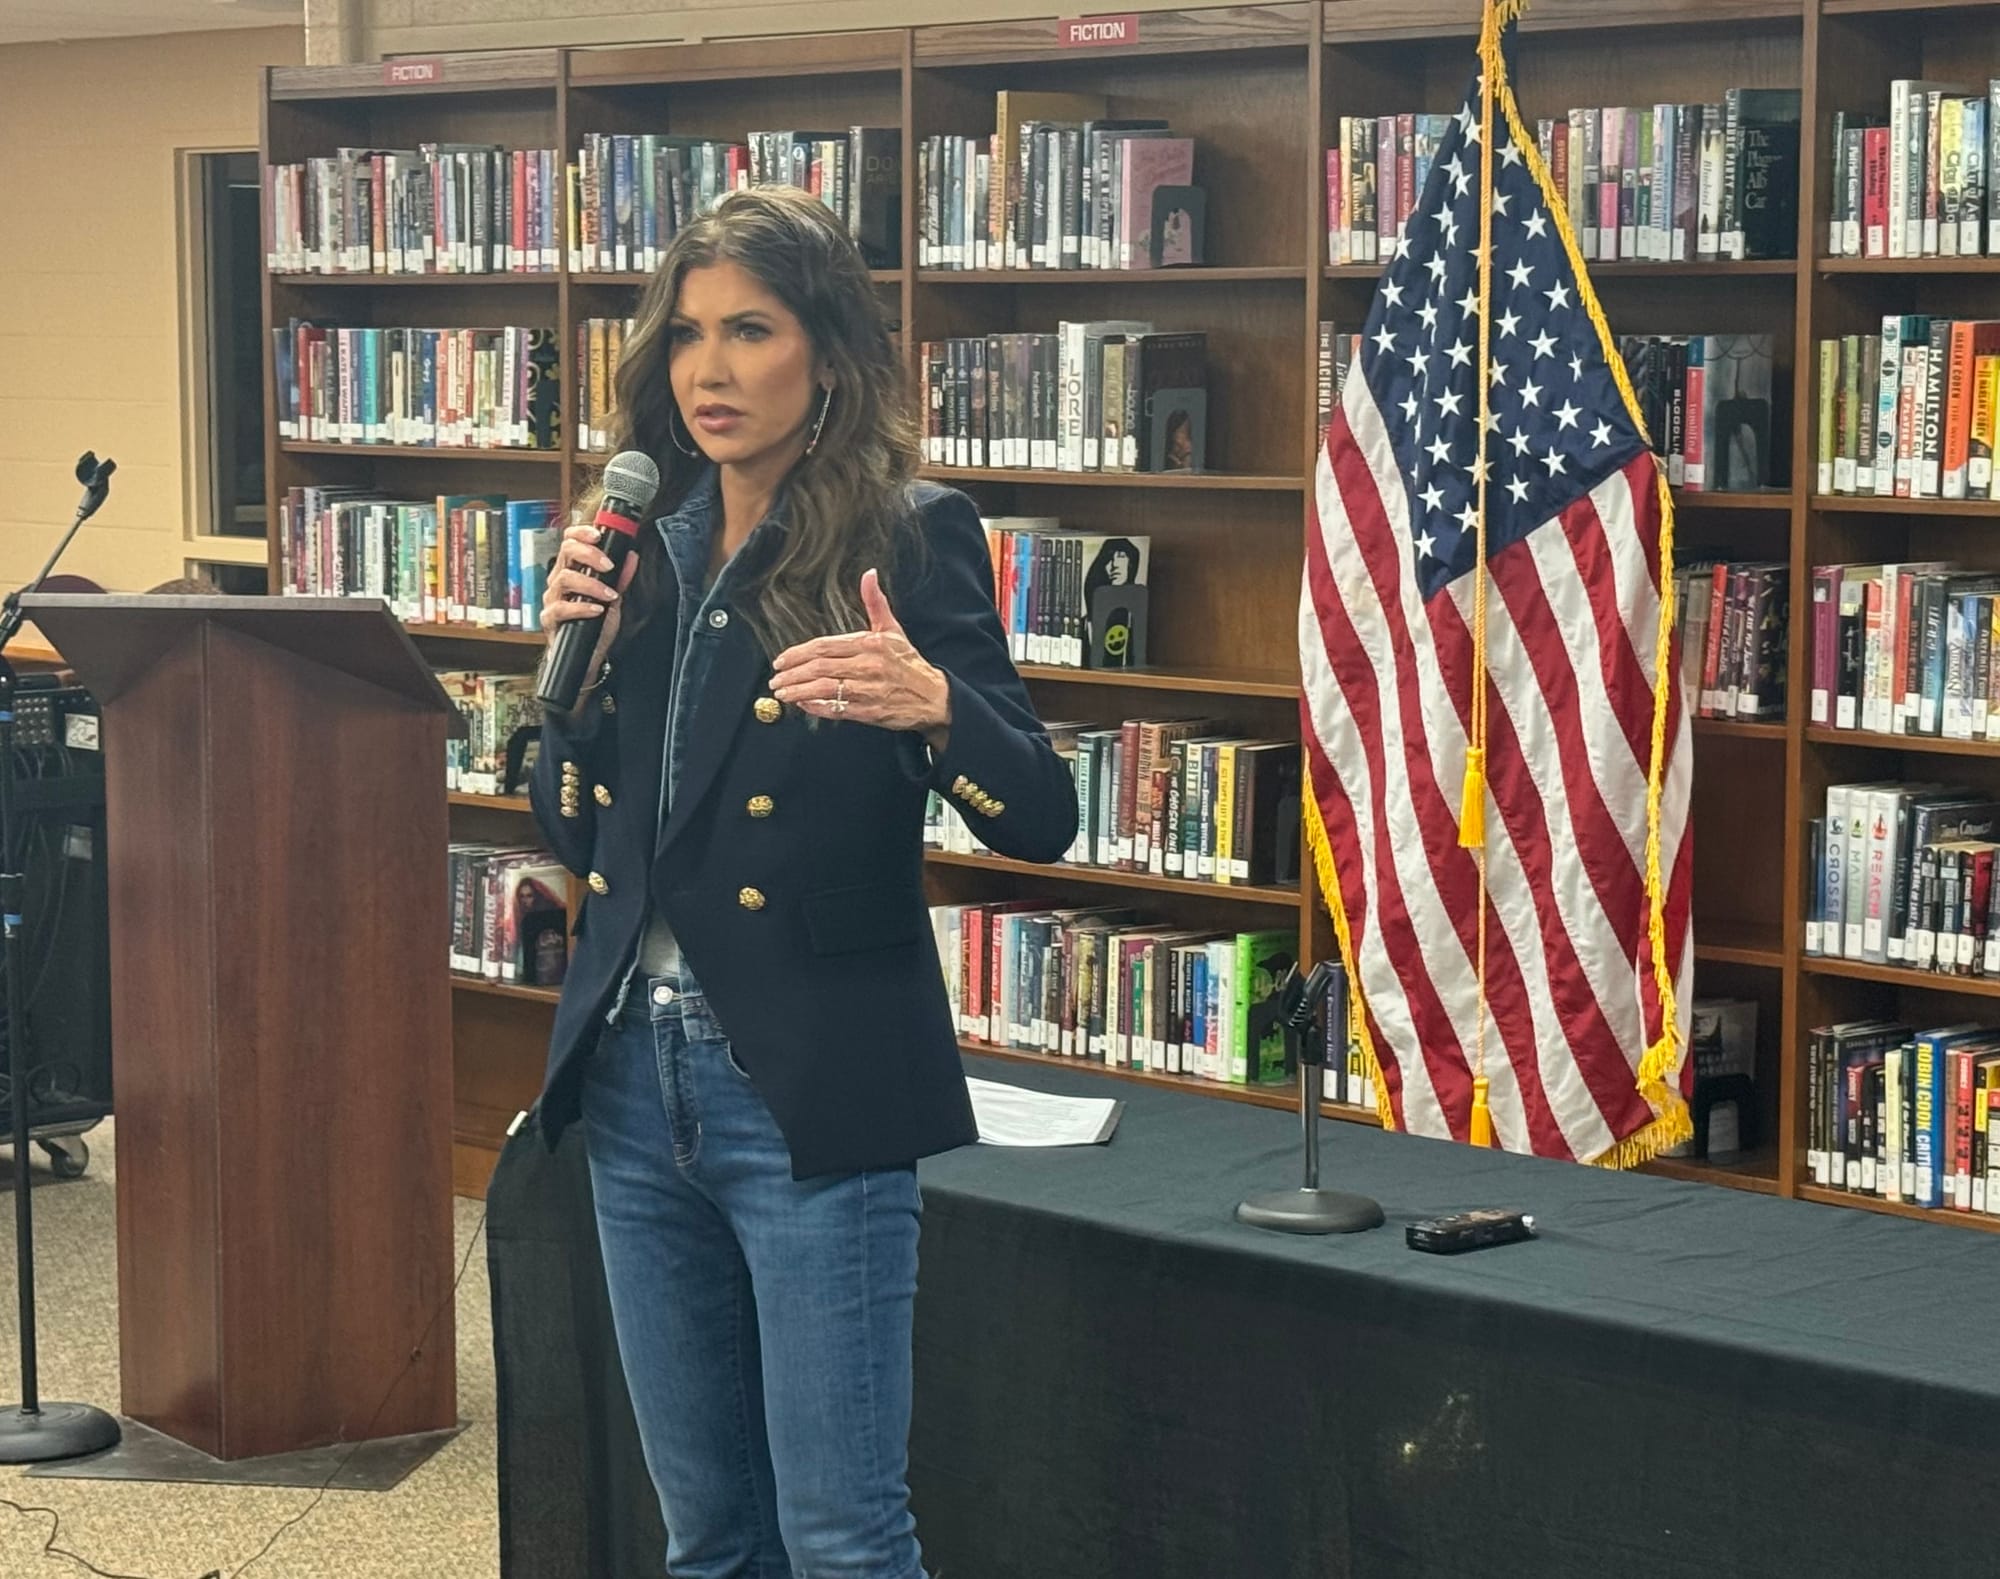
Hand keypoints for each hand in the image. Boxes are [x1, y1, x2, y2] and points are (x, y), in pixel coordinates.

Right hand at [543, 520, 637, 687]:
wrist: (588, 656)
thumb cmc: (596, 625)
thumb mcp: (614, 599)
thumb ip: (621, 578)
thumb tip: (632, 556)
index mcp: (572, 570)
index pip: (569, 541)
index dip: (581, 533)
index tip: (598, 534)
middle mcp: (559, 581)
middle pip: (565, 553)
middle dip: (589, 554)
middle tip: (609, 565)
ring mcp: (552, 599)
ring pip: (564, 579)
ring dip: (591, 584)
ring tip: (609, 595)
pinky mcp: (550, 619)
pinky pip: (561, 608)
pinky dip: (582, 607)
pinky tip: (597, 610)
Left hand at [770, 569, 952, 748]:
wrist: (933, 697)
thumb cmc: (909, 663)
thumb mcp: (892, 630)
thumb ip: (875, 602)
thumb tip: (869, 574)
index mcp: (869, 644)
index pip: (824, 646)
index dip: (798, 653)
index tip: (781, 659)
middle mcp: (867, 666)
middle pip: (819, 667)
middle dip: (792, 673)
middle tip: (776, 677)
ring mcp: (867, 690)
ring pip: (823, 689)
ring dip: (797, 691)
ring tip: (782, 692)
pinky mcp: (868, 712)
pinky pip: (835, 709)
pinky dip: (815, 707)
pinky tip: (802, 704)